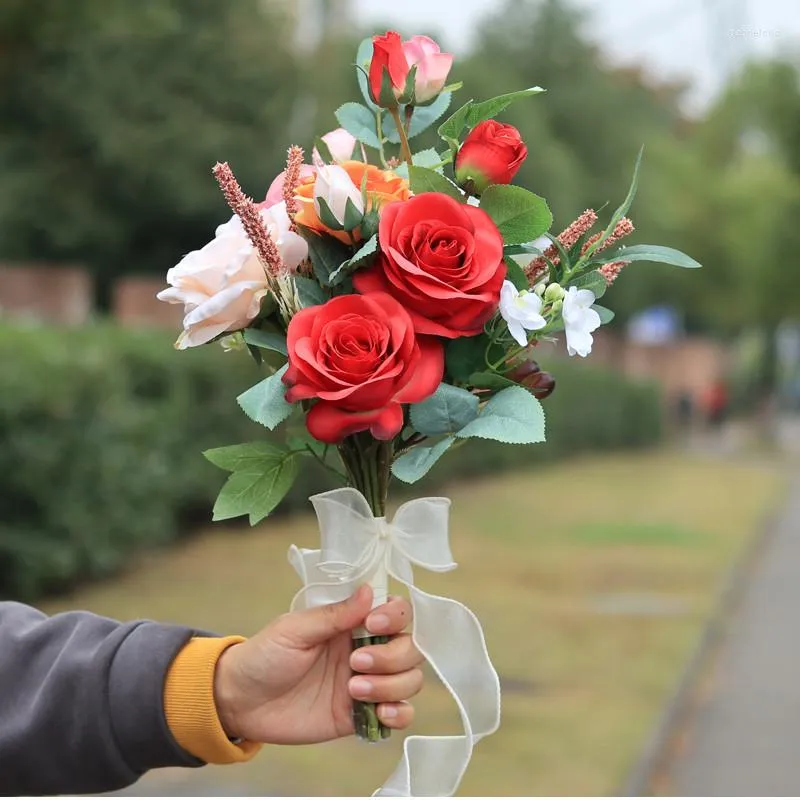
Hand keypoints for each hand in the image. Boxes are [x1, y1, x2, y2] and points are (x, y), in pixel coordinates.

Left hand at [213, 585, 422, 744]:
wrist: (240, 702)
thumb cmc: (264, 656)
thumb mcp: (294, 630)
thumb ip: (334, 615)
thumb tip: (369, 591)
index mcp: (352, 623)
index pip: (396, 611)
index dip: (395, 617)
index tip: (373, 625)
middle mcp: (366, 649)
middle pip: (410, 647)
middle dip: (392, 656)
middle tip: (354, 663)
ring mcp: (366, 683)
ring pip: (409, 679)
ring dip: (391, 685)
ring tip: (354, 690)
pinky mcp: (360, 715)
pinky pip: (399, 714)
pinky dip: (399, 714)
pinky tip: (379, 712)